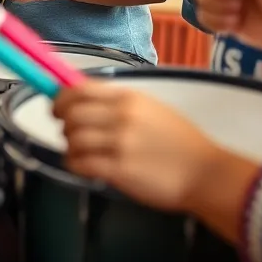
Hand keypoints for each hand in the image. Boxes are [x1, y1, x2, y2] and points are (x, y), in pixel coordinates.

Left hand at [53, 81, 221, 212]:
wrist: (206, 173)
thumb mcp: (152, 110)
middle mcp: (121, 116)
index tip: (56, 108)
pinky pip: (79, 163)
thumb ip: (119, 104)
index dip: (60, 98)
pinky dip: (74, 165)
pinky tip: (85, 167)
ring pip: (72, 139)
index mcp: (129, 98)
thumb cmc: (181, 142)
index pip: (79, 89)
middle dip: (63, 124)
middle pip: (71, 113)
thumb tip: (82, 100)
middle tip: (69, 134)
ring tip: (82, 153)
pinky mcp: (119, 170)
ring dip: (70, 147)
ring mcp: (120, 143)